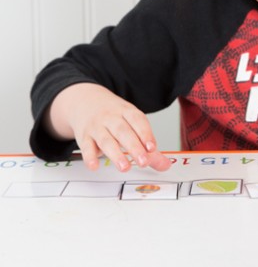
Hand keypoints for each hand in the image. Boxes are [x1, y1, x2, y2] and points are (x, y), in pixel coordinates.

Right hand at [45, 83, 171, 172]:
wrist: (85, 99)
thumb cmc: (113, 114)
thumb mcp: (131, 120)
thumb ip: (147, 144)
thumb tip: (165, 164)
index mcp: (126, 111)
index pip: (137, 120)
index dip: (145, 133)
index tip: (152, 148)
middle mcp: (111, 118)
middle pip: (123, 131)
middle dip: (134, 147)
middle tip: (143, 161)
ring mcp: (96, 127)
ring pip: (106, 140)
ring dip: (115, 154)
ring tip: (124, 167)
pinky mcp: (84, 136)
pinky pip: (86, 147)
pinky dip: (89, 157)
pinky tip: (94, 166)